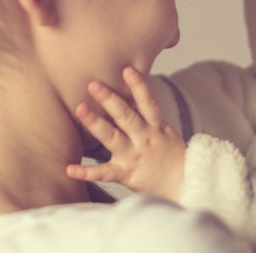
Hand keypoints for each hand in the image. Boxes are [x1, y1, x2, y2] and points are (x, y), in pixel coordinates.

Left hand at [66, 66, 185, 201]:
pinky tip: (70, 169)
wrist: (185, 186)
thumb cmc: (173, 159)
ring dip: (96, 123)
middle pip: (126, 116)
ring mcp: (134, 156)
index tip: (127, 70)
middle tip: (93, 84)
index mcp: (156, 128)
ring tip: (80, 109)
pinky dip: (87, 172)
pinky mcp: (127, 175)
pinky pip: (104, 173)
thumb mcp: (167, 134)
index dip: (139, 86)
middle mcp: (145, 139)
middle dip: (110, 99)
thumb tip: (135, 95)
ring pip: (113, 138)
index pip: (148, 103)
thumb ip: (150, 118)